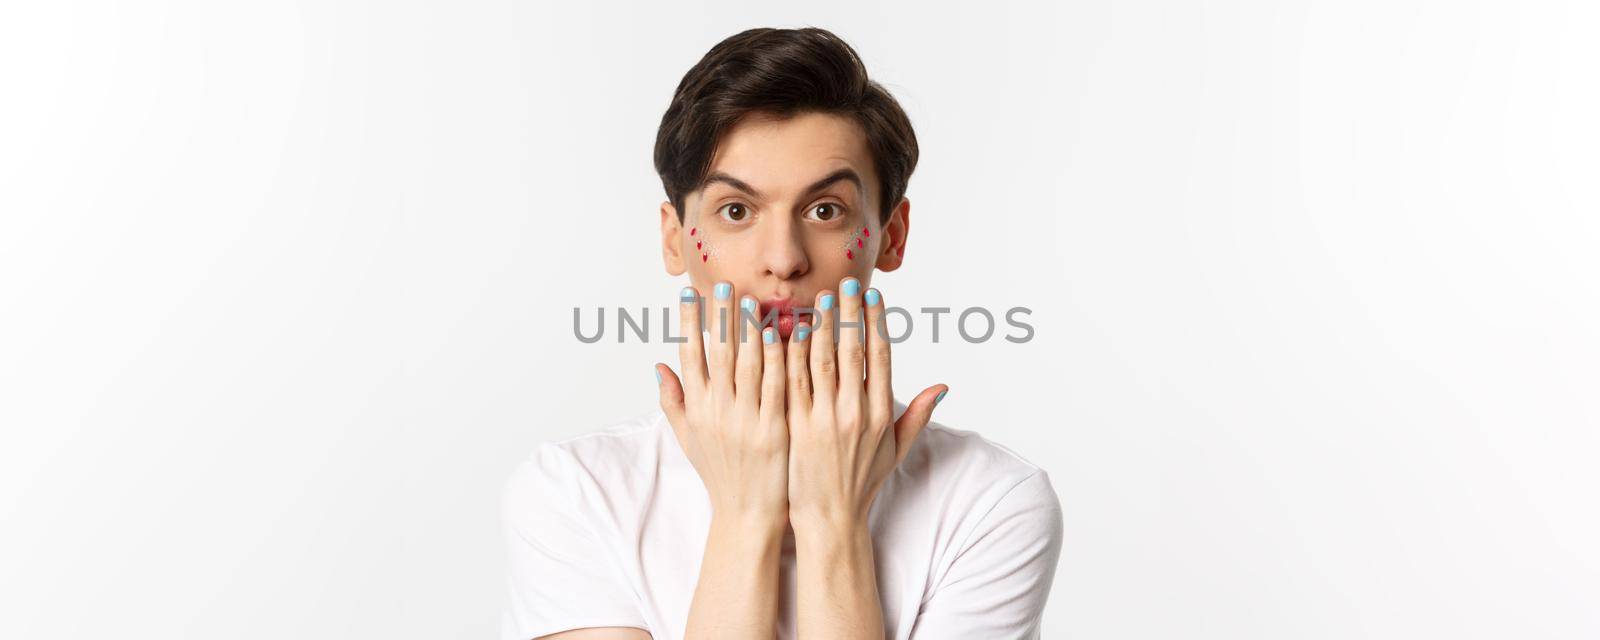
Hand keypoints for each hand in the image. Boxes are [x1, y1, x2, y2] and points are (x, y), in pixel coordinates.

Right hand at [656, 281, 789, 523]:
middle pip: (719, 352)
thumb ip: (673, 400)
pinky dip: (779, 358)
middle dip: (721, 315)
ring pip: (749, 364)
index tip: (690, 293)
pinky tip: (780, 333)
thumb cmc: (720, 474)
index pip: (689, 355)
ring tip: (753, 299)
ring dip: (751, 329)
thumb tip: (657, 365)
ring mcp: (746, 420)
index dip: (690, 323)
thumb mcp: (688, 438)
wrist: (746, 515)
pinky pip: (778, 385)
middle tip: (724, 283)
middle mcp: (718, 411)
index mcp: (697, 409)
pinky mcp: (773, 429)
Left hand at [784, 277, 945, 526]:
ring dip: (821, 326)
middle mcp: (855, 413)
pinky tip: (786, 330)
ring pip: (821, 362)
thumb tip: (942, 386)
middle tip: (844, 283)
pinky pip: (792, 383)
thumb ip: (916, 415)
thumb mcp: (896, 450)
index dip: (876, 323)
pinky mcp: (797, 428)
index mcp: (880, 414)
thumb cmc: (862, 482)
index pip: (880, 357)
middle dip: (849, 314)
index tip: (871, 296)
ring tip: (817, 298)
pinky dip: (789, 354)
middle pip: (852, 352)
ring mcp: (825, 420)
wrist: (830, 518)